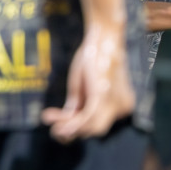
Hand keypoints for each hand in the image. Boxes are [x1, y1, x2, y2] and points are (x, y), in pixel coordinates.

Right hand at [42, 22, 134, 141]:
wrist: (102, 39)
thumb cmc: (93, 59)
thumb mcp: (82, 87)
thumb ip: (77, 106)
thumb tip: (66, 126)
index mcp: (120, 106)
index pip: (97, 125)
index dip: (75, 128)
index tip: (54, 123)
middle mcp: (123, 109)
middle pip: (94, 130)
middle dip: (70, 130)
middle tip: (50, 126)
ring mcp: (116, 104)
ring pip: (90, 128)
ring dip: (67, 127)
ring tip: (47, 118)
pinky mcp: (104, 97)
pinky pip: (87, 118)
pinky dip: (71, 123)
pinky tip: (55, 125)